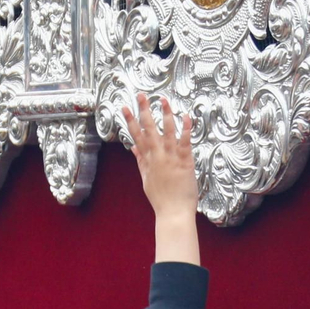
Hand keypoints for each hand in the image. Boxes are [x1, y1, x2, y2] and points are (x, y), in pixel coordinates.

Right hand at [122, 92, 200, 265]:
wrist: (173, 213)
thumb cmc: (161, 199)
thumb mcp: (146, 179)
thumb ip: (141, 161)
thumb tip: (133, 148)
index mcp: (147, 160)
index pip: (136, 136)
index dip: (130, 121)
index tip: (124, 107)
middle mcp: (157, 157)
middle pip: (149, 130)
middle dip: (144, 111)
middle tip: (140, 95)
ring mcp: (171, 159)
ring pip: (167, 132)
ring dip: (165, 115)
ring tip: (163, 100)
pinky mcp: (185, 162)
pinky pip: (185, 143)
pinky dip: (185, 129)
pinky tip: (185, 116)